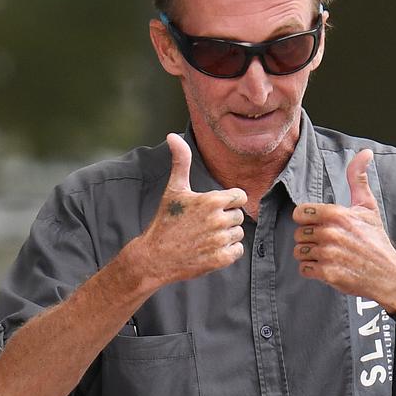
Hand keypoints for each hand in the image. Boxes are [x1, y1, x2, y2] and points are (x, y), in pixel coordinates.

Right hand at [134, 133, 246, 287]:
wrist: (155, 256)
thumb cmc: (166, 221)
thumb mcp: (174, 189)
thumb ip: (181, 162)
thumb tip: (173, 136)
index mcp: (212, 201)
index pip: (240, 197)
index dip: (229, 201)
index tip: (216, 207)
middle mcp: (219, 220)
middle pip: (239, 216)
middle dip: (226, 219)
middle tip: (206, 225)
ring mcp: (220, 241)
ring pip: (239, 234)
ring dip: (227, 236)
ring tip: (206, 237)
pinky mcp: (221, 259)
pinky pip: (237, 250)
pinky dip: (228, 251)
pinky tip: (210, 249)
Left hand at [292, 148, 395, 310]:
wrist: (388, 274)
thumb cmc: (376, 239)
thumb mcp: (368, 207)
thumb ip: (358, 179)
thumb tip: (365, 152)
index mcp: (336, 214)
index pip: (299, 213)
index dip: (307, 220)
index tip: (318, 225)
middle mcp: (331, 233)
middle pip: (298, 234)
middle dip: (309, 239)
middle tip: (327, 243)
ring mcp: (329, 254)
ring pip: (299, 252)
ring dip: (310, 255)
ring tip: (327, 255)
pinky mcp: (328, 274)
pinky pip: (304, 269)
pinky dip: (313, 270)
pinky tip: (328, 267)